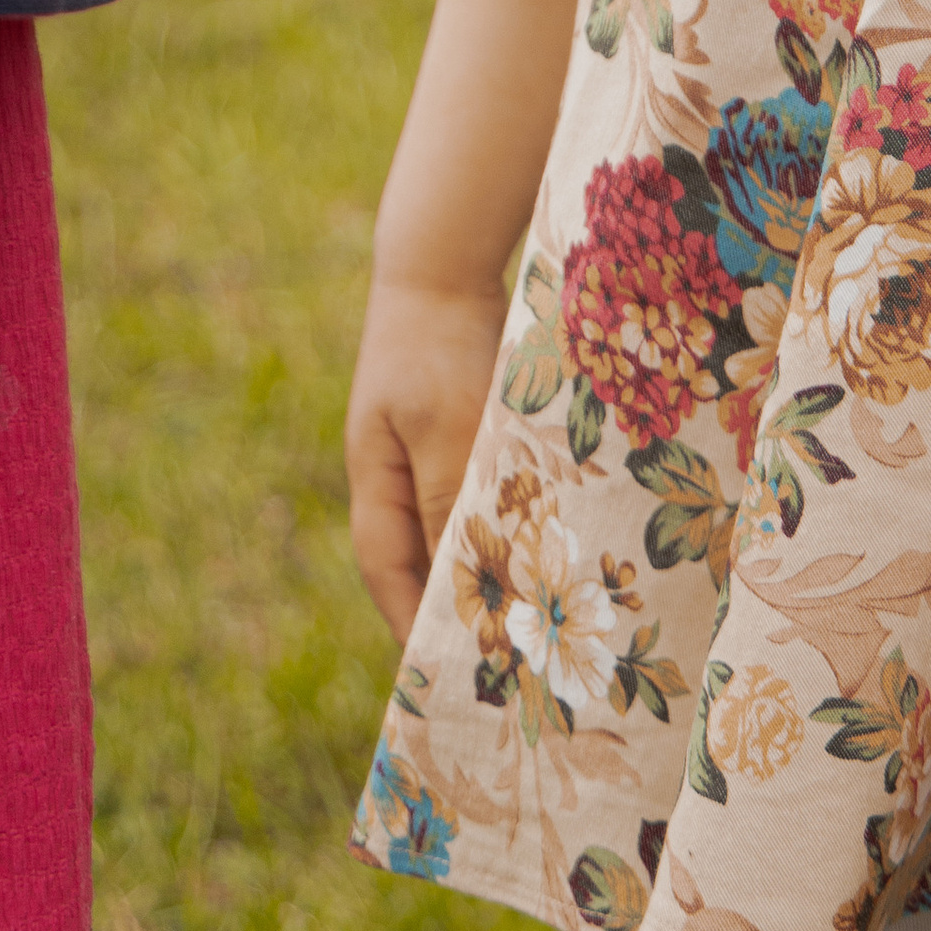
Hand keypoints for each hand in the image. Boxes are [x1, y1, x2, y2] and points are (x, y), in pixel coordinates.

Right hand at [345, 270, 510, 640]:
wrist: (446, 255)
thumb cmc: (436, 343)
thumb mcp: (444, 430)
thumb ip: (451, 503)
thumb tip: (463, 581)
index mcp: (376, 480)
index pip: (389, 572)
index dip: (412, 624)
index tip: (446, 675)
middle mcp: (399, 470)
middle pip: (426, 553)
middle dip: (460, 601)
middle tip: (503, 651)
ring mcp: (431, 442)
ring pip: (463, 518)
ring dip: (496, 554)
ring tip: (540, 602)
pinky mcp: (465, 418)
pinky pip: (488, 481)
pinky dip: (513, 508)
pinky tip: (554, 526)